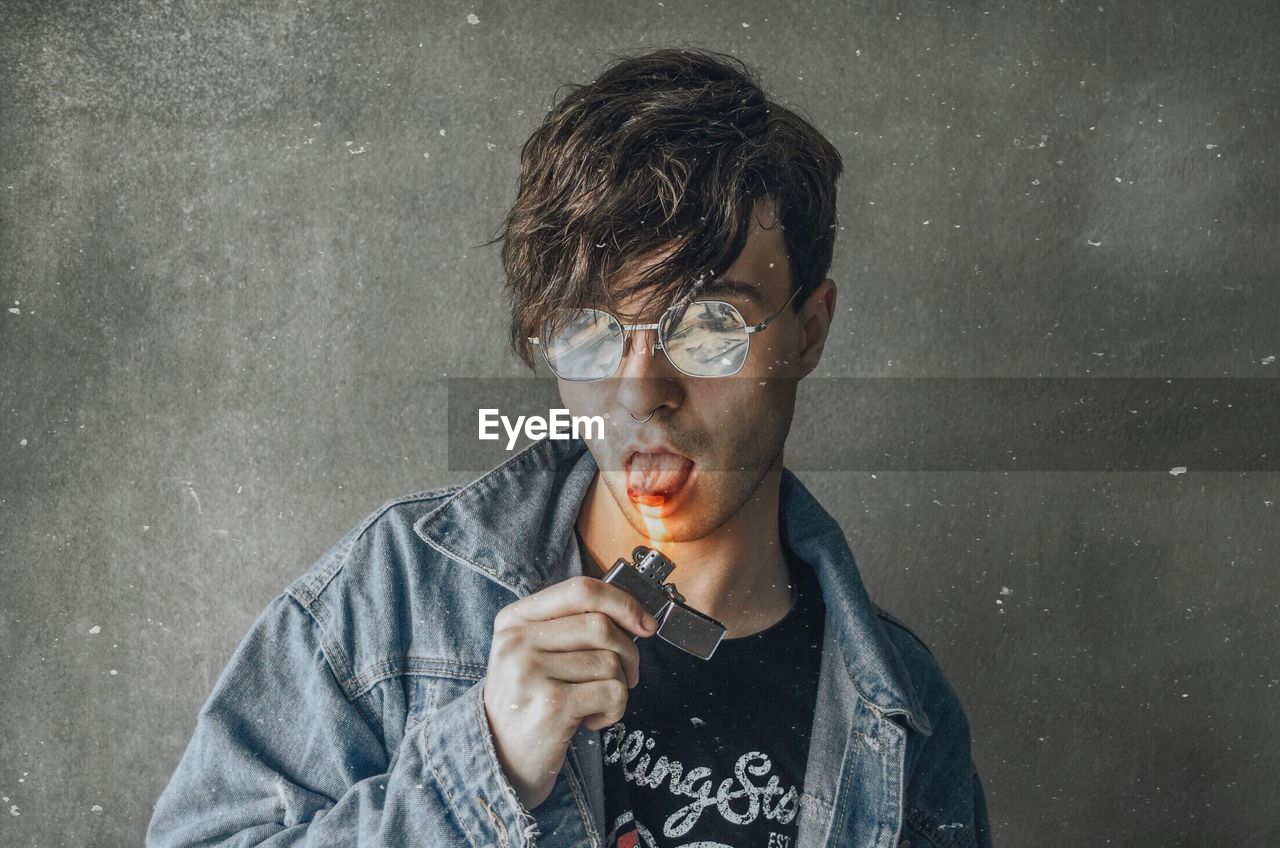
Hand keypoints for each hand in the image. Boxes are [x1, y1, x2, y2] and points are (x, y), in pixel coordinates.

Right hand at [482, 575, 658, 809]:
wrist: (501, 759)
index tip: (645, 623)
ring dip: (620, 686)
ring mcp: (531, 672)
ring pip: (610, 661)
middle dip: (629, 652)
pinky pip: (612, 692)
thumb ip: (572, 626)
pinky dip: (616, 709)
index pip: (580, 590)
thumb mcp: (535, 653)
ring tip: (598, 703)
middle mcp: (517, 641)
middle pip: (601, 625)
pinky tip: (593, 719)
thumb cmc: (529, 701)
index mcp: (514, 619)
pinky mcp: (551, 704)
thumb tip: (636, 617)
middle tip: (627, 675)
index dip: (622, 602)